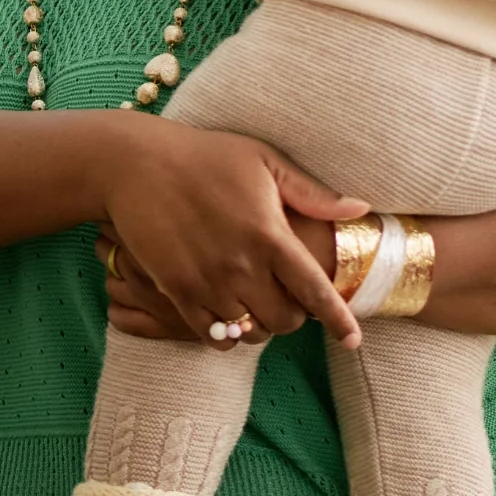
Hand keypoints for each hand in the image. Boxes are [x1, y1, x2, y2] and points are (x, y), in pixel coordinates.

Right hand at [98, 118, 364, 346]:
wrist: (135, 163)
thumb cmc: (204, 155)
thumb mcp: (263, 161)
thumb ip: (311, 192)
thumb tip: (360, 208)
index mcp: (270, 233)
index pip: (316, 291)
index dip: (339, 320)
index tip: (351, 340)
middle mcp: (242, 264)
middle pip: (285, 321)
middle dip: (293, 318)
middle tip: (288, 303)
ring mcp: (208, 280)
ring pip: (250, 332)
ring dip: (259, 326)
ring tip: (256, 308)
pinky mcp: (177, 289)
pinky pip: (212, 336)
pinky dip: (226, 335)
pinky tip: (227, 317)